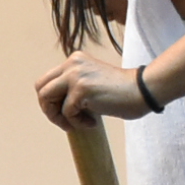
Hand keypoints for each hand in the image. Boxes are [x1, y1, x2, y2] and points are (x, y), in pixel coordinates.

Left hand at [34, 51, 149, 126]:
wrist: (144, 91)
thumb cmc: (121, 93)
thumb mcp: (92, 82)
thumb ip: (73, 87)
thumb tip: (52, 106)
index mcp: (74, 60)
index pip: (46, 81)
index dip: (50, 101)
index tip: (65, 113)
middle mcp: (72, 64)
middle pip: (40, 89)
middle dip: (48, 109)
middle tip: (66, 122)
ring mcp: (75, 75)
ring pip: (46, 99)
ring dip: (58, 117)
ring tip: (77, 124)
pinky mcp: (81, 89)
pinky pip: (66, 112)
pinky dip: (77, 123)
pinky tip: (93, 123)